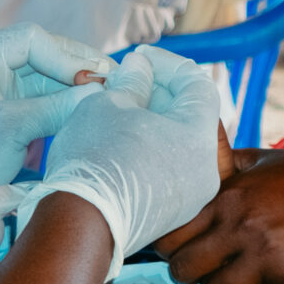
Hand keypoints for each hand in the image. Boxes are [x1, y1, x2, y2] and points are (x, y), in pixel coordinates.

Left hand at [0, 23, 111, 197]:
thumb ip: (54, 109)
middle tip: (114, 79)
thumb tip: (99, 93)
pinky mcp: (0, 109)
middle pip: (40, 52)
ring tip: (106, 94)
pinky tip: (85, 108)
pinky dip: (61, 101)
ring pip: (42, 74)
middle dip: (76, 66)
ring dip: (72, 84)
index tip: (95, 79)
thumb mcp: (8, 132)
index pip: (31, 39)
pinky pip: (37, 95)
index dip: (67, 56)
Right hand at [26, 46, 221, 275]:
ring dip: (152, 121)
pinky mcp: (170, 214)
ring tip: (118, 107)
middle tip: (126, 79)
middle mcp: (205, 169)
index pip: (197, 84)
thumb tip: (139, 69)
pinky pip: (167, 170)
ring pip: (177, 145)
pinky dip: (149, 150)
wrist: (79, 226)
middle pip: (190, 116)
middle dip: (157, 92)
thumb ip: (131, 82)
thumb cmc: (95, 158)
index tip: (139, 57)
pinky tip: (119, 140)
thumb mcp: (108, 104)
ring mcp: (190, 196)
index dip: (167, 63)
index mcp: (198, 136)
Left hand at [158, 149, 283, 283]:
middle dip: (186, 280)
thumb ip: (231, 164)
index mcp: (231, 197)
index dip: (167, 247)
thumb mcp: (272, 162)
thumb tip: (197, 156)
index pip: (173, 232)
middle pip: (185, 269)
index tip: (173, 254)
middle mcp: (242, 227)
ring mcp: (267, 259)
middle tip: (193, 282)